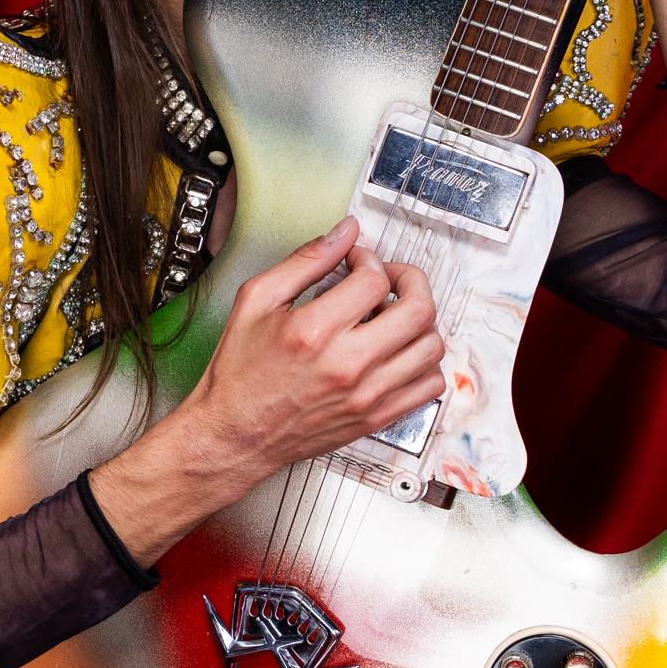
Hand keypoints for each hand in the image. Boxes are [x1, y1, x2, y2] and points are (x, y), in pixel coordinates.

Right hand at [172, 215, 445, 500]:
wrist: (235, 434)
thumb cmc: (240, 373)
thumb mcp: (257, 301)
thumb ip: (305, 261)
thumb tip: (344, 233)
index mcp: (313, 331)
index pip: (374, 279)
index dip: (369, 259)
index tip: (357, 261)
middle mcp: (347, 365)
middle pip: (418, 310)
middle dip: (411, 281)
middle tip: (391, 279)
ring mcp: (366, 395)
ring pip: (431, 346)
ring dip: (420, 321)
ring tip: (394, 316)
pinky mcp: (376, 417)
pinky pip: (430, 386)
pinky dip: (424, 363)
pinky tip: (399, 352)